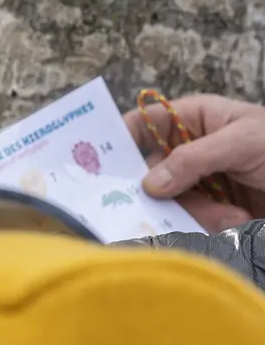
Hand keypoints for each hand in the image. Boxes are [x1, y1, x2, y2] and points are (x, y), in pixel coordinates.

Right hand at [124, 94, 264, 231]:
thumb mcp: (242, 142)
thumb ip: (194, 158)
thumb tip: (149, 184)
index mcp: (193, 119)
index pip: (142, 124)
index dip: (119, 141)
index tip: (102, 167)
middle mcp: (188, 149)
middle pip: (150, 173)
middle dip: (161, 192)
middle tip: (168, 206)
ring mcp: (198, 181)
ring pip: (169, 202)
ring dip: (197, 212)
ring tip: (231, 217)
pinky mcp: (209, 208)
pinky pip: (188, 221)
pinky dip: (207, 225)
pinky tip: (234, 221)